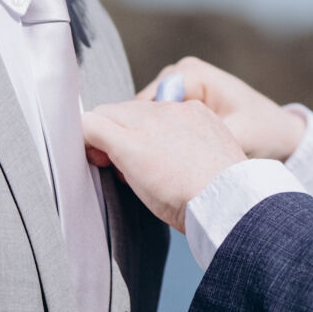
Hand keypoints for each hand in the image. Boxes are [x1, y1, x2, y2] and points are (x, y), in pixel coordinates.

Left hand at [83, 99, 246, 231]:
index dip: (138, 132)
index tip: (139, 158)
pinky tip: (89, 154)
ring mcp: (147, 123)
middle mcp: (170, 109)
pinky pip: (91, 125)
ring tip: (109, 164)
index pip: (151, 113)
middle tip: (116, 164)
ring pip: (107, 114)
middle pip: (126, 109)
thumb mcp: (211, 161)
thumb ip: (188, 150)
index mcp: (194, 113)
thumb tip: (161, 161)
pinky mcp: (128, 142)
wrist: (228, 201)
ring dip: (104, 137)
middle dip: (117, 132)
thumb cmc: (223, 195)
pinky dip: (84, 138)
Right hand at [138, 56, 304, 161]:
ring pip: (147, 115)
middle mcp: (182, 73)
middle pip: (141, 107)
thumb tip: (165, 151)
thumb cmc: (263, 133)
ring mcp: (181, 84)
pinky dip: (157, 137)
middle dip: (139, 135)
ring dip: (147, 137)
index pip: (145, 102)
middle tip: (135, 169)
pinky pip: (159, 118)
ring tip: (148, 167)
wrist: (281, 133)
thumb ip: (200, 140)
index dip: (134, 130)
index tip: (130, 159)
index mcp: (192, 74)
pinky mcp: (183, 100)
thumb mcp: (235, 137)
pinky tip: (159, 160)